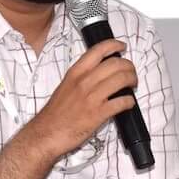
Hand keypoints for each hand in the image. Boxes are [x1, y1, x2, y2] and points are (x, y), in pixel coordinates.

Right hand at [26, 39, 136, 162]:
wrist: (46, 134)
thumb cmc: (55, 113)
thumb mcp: (65, 87)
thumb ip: (81, 78)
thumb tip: (100, 73)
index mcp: (75, 73)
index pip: (98, 50)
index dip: (114, 45)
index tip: (122, 46)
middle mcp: (84, 81)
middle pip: (115, 64)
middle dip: (129, 66)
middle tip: (131, 72)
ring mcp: (92, 97)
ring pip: (122, 79)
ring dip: (132, 80)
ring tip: (133, 85)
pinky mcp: (98, 114)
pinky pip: (122, 102)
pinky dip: (129, 101)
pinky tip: (128, 103)